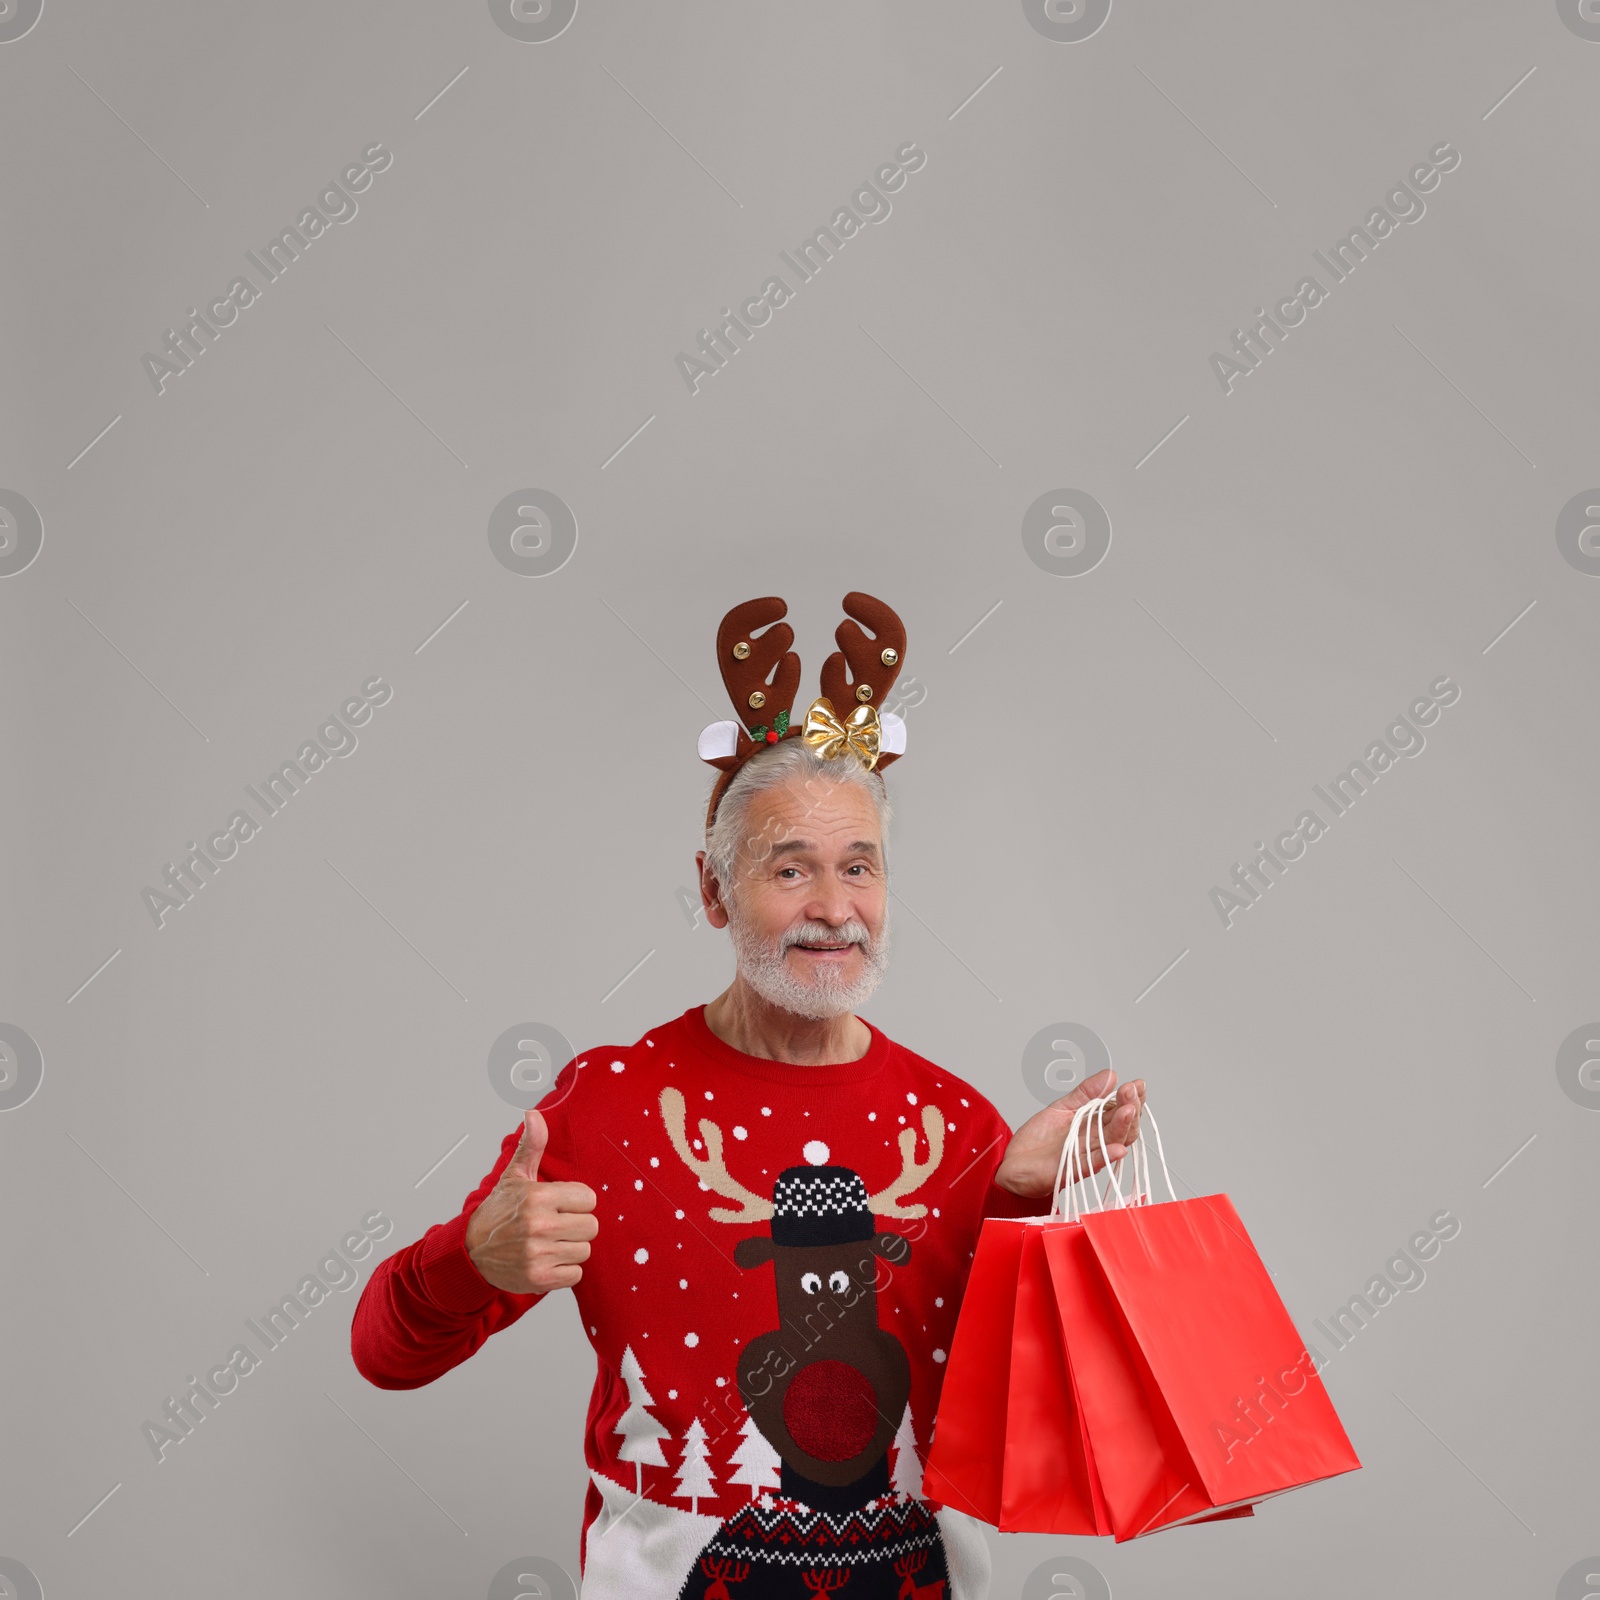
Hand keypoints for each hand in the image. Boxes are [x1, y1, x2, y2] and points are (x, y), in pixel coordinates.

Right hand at [464, 1110, 598, 1293]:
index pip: (589, 1199)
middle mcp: (538, 1225)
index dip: (577, 1202)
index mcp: (538, 1197)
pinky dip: (564, 1270)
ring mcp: (538, 1254)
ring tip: (550, 1243)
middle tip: (556, 1225)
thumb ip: (532, 1146)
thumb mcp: (514, 1176)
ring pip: (584, 1250)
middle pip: (591, 1227)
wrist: (470, 1253)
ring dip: (570, 1248)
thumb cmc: (498, 1212)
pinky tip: (547, 1260)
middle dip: (576, 1226)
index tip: (561, 1205)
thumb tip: (534, 1114)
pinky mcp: (538, 1278)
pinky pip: (575, 1274)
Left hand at [993, 1069, 1145, 1200]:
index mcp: (1094, 1126)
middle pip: (1122, 1126)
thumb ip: (1085, 1093)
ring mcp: (1085, 1155)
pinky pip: (1093, 1164)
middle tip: (1131, 1091)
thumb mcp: (1062, 1107)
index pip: (1120, 1111)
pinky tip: (1118, 1148)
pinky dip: (1106, 1156)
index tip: (1138, 1084)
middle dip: (1130, 1107)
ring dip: (1122, 1127)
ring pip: (1111, 1143)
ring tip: (1129, 1110)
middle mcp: (1095, 1141)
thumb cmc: (1040, 1139)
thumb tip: (1110, 1075)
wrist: (1013, 1163)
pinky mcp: (1071, 1170)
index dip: (1132, 1098)